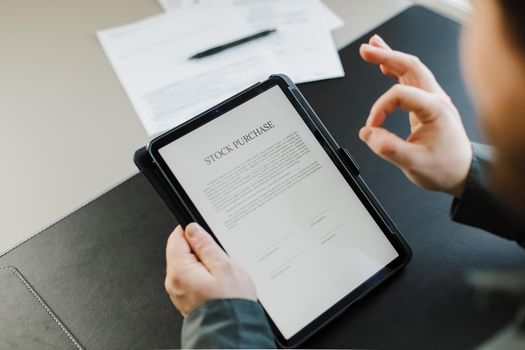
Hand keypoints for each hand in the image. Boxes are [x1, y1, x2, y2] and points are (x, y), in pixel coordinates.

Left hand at [165, 223, 256, 316]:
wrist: (233, 332)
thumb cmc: (231, 304)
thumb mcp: (224, 266)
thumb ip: (206, 245)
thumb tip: (193, 229)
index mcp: (179, 271)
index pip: (176, 237)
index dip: (192, 232)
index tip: (206, 236)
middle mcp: (174, 282)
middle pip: (181, 251)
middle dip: (200, 250)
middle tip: (219, 259)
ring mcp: (179, 292)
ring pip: (187, 265)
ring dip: (204, 264)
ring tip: (221, 274)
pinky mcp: (186, 299)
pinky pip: (191, 279)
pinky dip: (203, 277)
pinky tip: (218, 284)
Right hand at [359, 34, 471, 196]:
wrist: (463, 174)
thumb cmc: (445, 168)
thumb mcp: (415, 164)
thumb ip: (390, 149)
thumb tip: (368, 134)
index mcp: (435, 109)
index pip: (399, 95)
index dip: (380, 108)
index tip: (372, 126)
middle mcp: (436, 99)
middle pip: (410, 67)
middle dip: (386, 55)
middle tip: (365, 51)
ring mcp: (433, 100)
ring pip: (411, 69)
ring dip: (391, 57)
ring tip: (372, 49)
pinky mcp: (428, 105)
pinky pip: (411, 80)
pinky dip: (397, 70)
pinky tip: (385, 65)